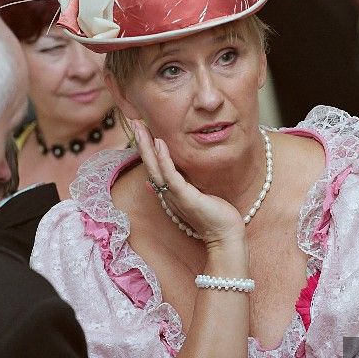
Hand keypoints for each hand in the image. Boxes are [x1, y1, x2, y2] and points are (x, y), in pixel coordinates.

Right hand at [133, 120, 244, 245]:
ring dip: (147, 146)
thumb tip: (150, 183)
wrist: (224, 235)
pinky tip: (159, 143)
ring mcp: (174, 195)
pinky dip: (164, 159)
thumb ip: (175, 187)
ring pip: (155, 167)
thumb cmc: (212, 217)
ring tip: (141, 128)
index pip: (153, 166)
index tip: (141, 129)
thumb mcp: (191, 198)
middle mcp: (167, 193)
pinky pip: (171, 175)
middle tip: (134, 121)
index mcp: (169, 192)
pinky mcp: (185, 196)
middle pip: (149, 164)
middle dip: (141, 142)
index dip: (146, 148)